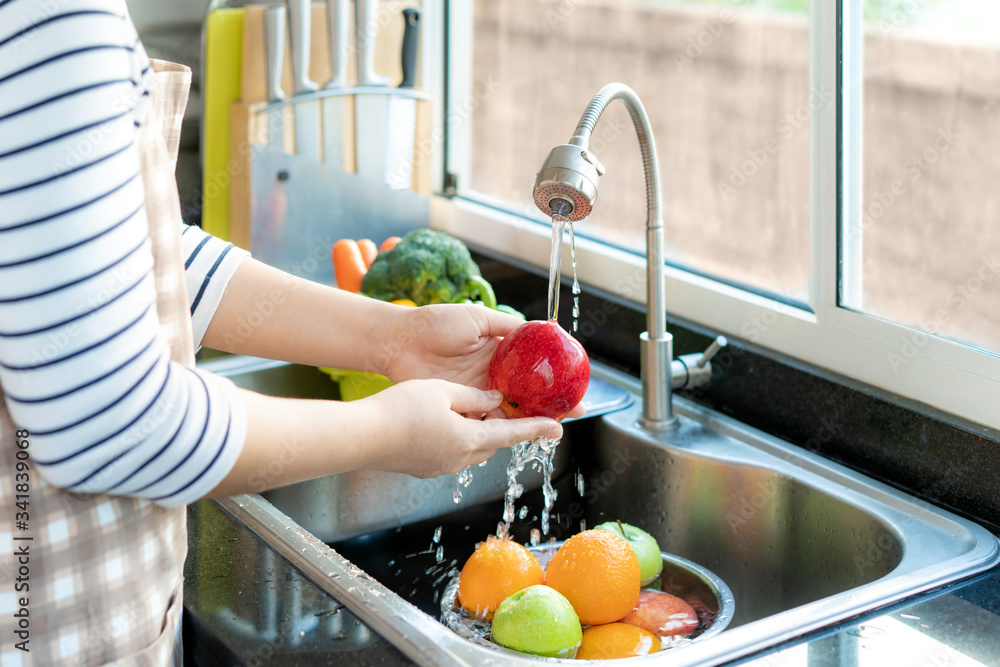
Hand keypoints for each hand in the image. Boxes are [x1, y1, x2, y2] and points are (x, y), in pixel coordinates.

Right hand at [361, 379, 561, 477]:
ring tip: (472, 410)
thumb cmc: (400, 410)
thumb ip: (473, 396)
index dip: (537, 429)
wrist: (361, 437)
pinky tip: (441, 421)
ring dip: (477, 431)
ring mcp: (440, 466)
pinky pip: (449, 451)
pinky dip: (456, 436)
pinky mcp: (423, 467)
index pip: (513, 434)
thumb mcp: (442, 391)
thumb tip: (493, 400)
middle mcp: (459, 458)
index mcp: (470, 439)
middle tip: (510, 408)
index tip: (559, 428)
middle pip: (492, 441)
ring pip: (470, 447)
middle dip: (502, 427)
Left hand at [377, 304, 585, 418]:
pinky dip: (500, 426)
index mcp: (497, 354)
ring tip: (551, 425)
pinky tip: (518, 430)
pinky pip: (484, 420)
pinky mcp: (459, 407)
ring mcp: (476, 393)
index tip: (573, 384)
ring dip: (529, 419)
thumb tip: (539, 330)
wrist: (400, 340)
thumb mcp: (477, 318)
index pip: (531, 369)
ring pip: (508, 411)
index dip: (551, 377)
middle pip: (526, 395)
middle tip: (573, 412)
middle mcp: (490, 376)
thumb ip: (506, 326)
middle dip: (549, 405)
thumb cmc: (435, 323)